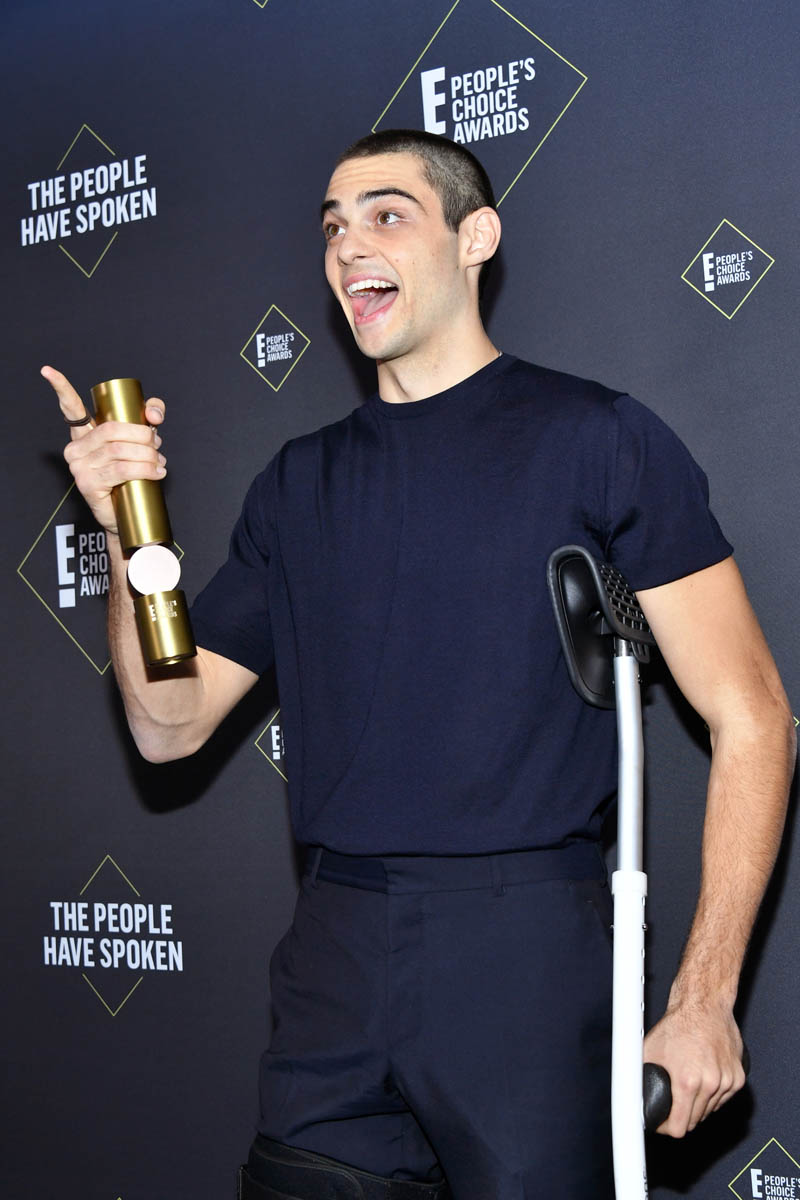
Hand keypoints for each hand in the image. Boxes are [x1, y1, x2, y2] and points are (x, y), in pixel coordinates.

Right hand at [42, 366, 166, 536]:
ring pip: (119, 451)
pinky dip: (144, 469)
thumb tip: (153, 412)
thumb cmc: (131, 475)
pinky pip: (120, 470)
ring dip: (147, 455)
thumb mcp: (141, 441)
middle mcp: (76, 448)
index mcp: (84, 434)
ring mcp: (79, 466)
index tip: (48, 370)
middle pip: (112, 430)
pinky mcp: (88, 484)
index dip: (61, 388)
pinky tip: (155, 472)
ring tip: (158, 462)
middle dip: (142, 435)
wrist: (126, 514)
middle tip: (157, 444)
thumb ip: (149, 416)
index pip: (71, 408)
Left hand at [643, 1001, 745, 1136]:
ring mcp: (726, 1081)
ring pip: (709, 1111)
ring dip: (697, 1105)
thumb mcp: (649, 1051)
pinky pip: (722, 1099)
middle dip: (680, 1115)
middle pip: (694, 1121)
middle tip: (671, 1102)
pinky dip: (712, 1095)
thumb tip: (630, 1094)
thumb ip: (640, 1077)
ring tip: (687, 1084)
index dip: (666, 1128)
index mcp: (687, 1081)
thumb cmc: (678, 1024)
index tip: (661, 1123)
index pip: (679, 1127)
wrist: (703, 1005)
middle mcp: (710, 1084)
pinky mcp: (738, 1077)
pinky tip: (702, 1079)